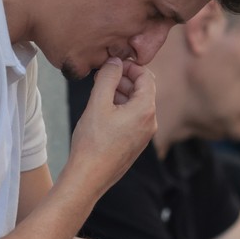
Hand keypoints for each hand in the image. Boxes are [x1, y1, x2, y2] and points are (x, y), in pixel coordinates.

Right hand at [67, 57, 156, 193]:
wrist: (89, 177)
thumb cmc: (92, 141)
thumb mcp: (98, 103)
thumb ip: (108, 77)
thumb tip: (115, 61)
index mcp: (146, 109)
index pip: (146, 77)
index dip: (130, 67)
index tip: (112, 64)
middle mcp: (151, 122)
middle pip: (143, 90)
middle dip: (124, 80)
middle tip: (103, 76)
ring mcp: (145, 134)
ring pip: (137, 105)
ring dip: (121, 94)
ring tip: (99, 91)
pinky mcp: (136, 143)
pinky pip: (133, 118)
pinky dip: (121, 108)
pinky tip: (102, 110)